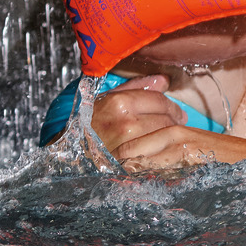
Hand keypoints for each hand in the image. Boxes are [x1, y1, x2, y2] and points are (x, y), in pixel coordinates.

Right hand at [89, 76, 212, 167]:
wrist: (68, 152)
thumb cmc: (86, 123)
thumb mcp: (106, 99)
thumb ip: (136, 87)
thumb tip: (164, 80)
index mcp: (119, 103)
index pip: (159, 101)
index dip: (172, 106)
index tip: (177, 112)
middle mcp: (125, 124)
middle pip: (165, 120)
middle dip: (173, 122)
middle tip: (176, 124)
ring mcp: (127, 146)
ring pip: (163, 138)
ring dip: (169, 137)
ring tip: (167, 137)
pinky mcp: (129, 164)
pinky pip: (156, 155)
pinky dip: (161, 152)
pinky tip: (159, 150)